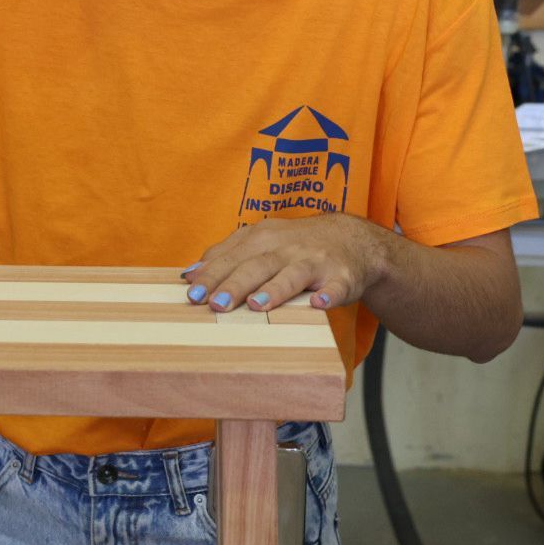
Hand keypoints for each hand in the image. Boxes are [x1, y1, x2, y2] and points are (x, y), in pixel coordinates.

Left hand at [178, 214, 388, 312]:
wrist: (352, 239)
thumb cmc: (296, 245)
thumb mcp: (260, 241)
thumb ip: (226, 255)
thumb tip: (191, 274)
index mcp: (261, 239)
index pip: (231, 258)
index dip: (211, 276)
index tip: (191, 293)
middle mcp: (286, 247)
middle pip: (256, 266)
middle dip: (235, 284)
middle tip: (215, 304)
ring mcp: (314, 261)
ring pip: (291, 274)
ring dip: (274, 289)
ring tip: (256, 305)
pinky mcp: (342, 276)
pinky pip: (335, 287)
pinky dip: (328, 295)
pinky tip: (318, 304)